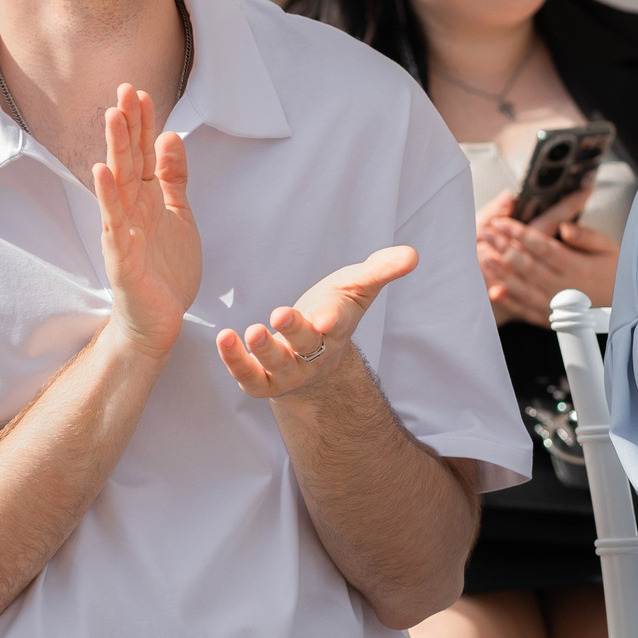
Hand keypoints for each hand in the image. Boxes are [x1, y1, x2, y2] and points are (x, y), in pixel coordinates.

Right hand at [92, 85, 200, 357]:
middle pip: (128, 160)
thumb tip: (170, 136)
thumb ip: (173, 178)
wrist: (157, 323)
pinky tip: (101, 173)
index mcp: (146, 200)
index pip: (143, 154)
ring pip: (118, 184)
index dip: (143, 124)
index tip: (141, 92)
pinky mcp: (121, 257)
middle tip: (123, 90)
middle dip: (126, 125)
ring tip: (111, 117)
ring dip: (115, 149)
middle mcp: (130, 210)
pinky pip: (113, 223)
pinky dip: (108, 197)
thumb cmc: (165, 271)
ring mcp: (122, 232)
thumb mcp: (178, 215)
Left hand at [217, 245, 418, 399]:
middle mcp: (314, 354)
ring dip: (262, 351)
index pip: (338, 324)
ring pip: (277, 367)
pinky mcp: (264, 382)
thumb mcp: (357, 286)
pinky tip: (224, 338)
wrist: (317, 360)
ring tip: (252, 330)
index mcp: (337, 328)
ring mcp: (289, 371)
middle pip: (306, 346)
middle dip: (294, 333)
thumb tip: (413, 255)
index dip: (331, 320)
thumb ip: (382, 269)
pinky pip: (249, 377)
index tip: (324, 317)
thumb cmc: (334, 312)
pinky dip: (235, 361)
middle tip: (279, 315)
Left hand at [478, 195, 619, 324]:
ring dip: (501, 272)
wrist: (625, 306)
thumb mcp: (608, 247)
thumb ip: (585, 236)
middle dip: (504, 247)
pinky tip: (495, 292)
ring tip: (483, 256)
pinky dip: (510, 302)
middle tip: (486, 232)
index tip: (502, 222)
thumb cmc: (615, 273)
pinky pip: (527, 310)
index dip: (519, 233)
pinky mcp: (551, 318)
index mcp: (577, 267)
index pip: (542, 246)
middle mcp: (564, 287)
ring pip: (523, 287)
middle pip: (528, 265)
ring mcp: (556, 305)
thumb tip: (564, 226)